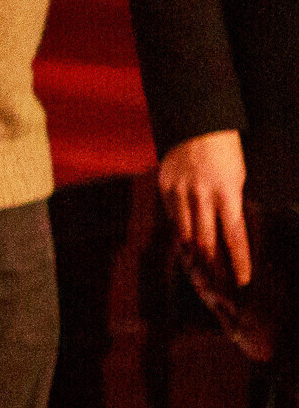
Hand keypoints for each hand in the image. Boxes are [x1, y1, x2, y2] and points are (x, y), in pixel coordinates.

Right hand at [159, 130, 252, 287]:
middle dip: (213, 263)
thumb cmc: (225, 153)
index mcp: (227, 193)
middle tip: (218, 282)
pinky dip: (179, 229)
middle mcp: (202, 195)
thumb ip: (230, 206)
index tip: (242, 279)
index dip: (239, 261)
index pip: (235, 236)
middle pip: (207, 239)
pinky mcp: (165, 187)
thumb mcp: (237, 179)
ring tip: (200, 266)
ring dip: (193, 251)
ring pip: (185, 232)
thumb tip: (227, 234)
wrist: (198, 126)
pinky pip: (172, 216)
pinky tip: (184, 239)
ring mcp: (180, 191)